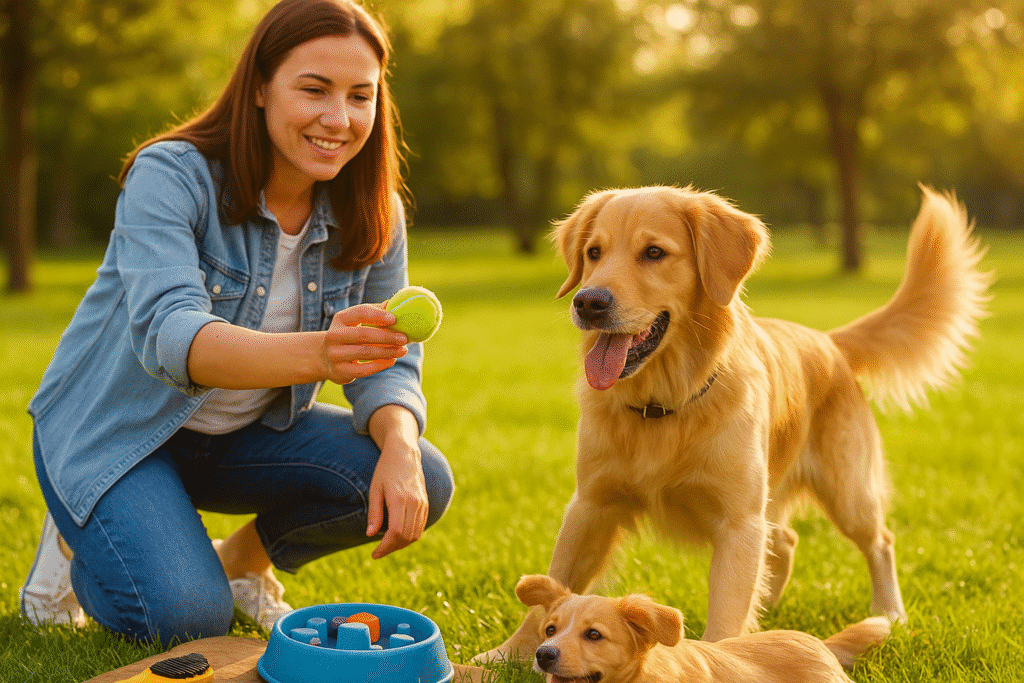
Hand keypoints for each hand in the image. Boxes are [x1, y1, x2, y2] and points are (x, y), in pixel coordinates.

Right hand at [321, 304, 408, 384]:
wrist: (325, 358)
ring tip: (403, 350)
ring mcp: (335, 354)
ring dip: (388, 351)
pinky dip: (380, 365)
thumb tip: (395, 303)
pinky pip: (364, 369)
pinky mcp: (340, 371)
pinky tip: (392, 360)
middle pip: (364, 334)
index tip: (394, 319)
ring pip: (365, 352)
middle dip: (387, 336)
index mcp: (340, 319)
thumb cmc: (349, 335)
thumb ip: (374, 312)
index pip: (360, 313)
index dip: (378, 315)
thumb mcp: (355, 321)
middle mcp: (334, 335)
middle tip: (404, 338)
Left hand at [366, 408, 428, 558]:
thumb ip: (374, 513)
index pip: (395, 533)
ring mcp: (422, 503)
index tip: (375, 554)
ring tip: (387, 544)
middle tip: (378, 551)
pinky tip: (397, 535)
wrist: (404, 453)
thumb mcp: (374, 490)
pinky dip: (410, 535)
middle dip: (392, 548)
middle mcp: (414, 503)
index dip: (385, 547)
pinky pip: (420, 526)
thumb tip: (371, 535)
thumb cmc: (385, 470)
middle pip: (406, 537)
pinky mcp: (426, 503)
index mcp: (399, 499)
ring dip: (401, 544)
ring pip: (415, 534)